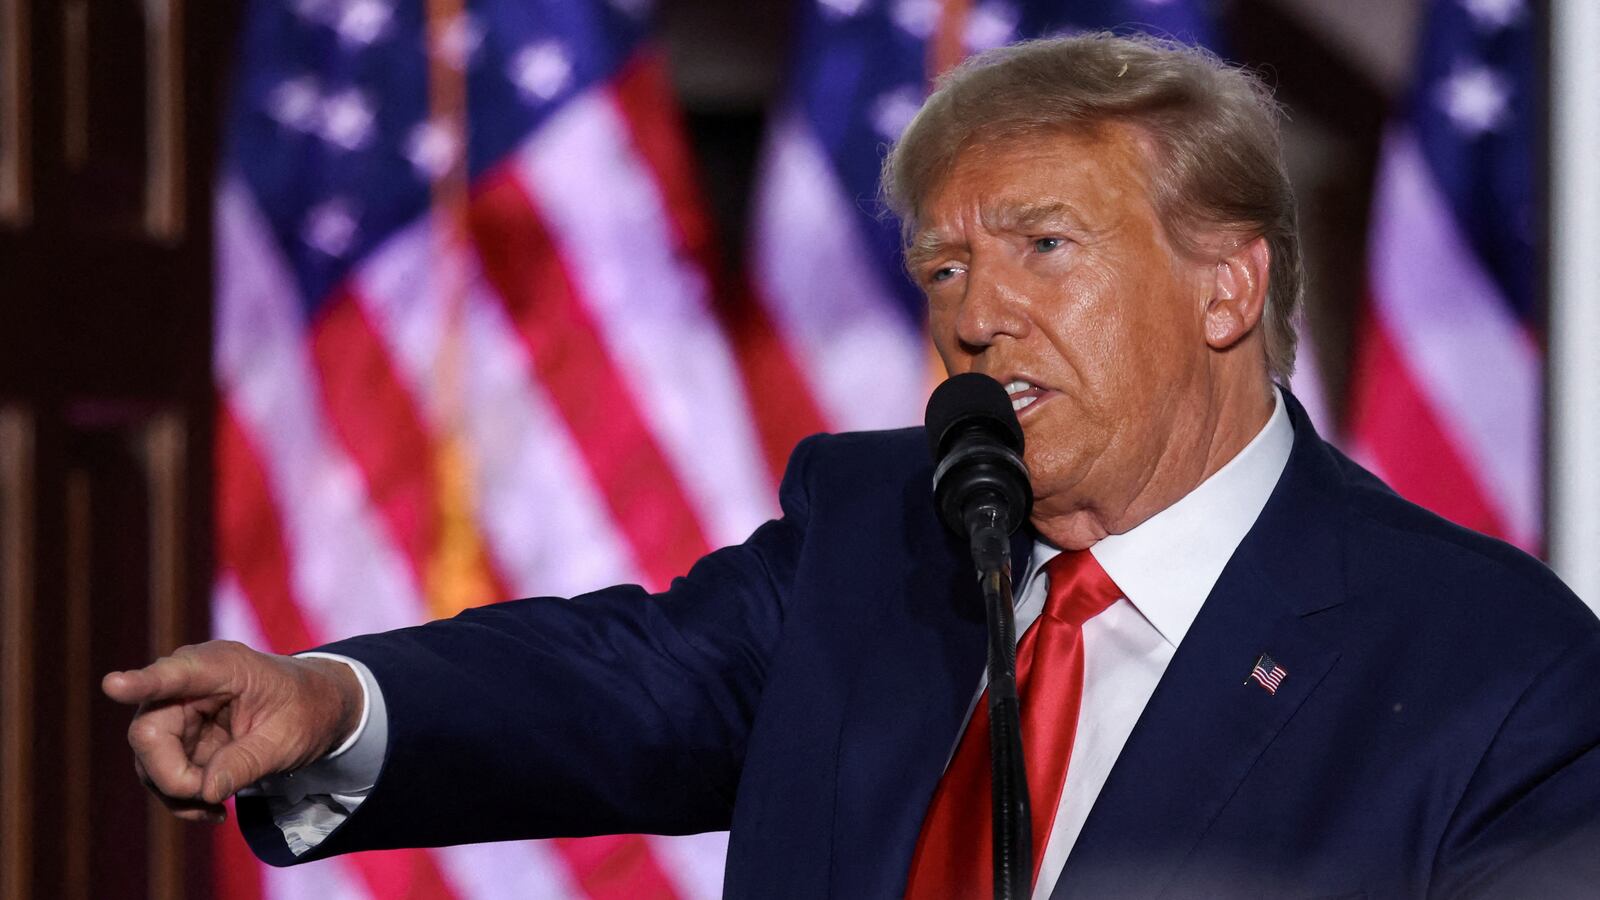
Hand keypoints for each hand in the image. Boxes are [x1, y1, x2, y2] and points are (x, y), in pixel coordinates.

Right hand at [102, 641, 362, 822]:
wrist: (314, 708)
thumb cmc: (305, 710)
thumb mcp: (289, 739)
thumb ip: (248, 761)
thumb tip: (205, 790)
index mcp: (222, 666)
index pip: (176, 674)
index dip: (142, 683)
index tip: (114, 685)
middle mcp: (188, 684)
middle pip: (149, 732)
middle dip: (174, 775)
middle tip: (214, 798)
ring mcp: (177, 710)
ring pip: (149, 760)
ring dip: (178, 792)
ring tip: (219, 807)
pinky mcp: (176, 737)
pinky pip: (161, 773)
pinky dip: (182, 796)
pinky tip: (213, 808)